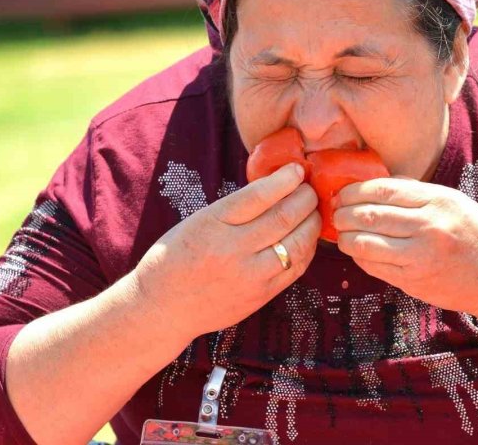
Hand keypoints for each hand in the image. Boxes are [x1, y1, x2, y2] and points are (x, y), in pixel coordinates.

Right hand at [133, 163, 320, 341]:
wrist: (162, 308)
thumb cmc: (176, 258)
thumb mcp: (197, 222)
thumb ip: (233, 209)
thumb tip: (275, 189)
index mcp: (213, 224)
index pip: (259, 196)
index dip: (285, 180)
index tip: (298, 170)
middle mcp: (233, 249)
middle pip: (284, 217)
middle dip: (305, 198)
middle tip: (311, 188)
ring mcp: (250, 275)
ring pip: (297, 243)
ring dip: (312, 223)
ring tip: (315, 211)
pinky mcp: (261, 295)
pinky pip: (295, 268)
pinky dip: (307, 249)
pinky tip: (308, 237)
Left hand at [332, 177, 477, 316]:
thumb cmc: (475, 234)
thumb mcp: (452, 201)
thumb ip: (416, 192)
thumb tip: (376, 184)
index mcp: (437, 200)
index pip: (382, 189)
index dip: (354, 190)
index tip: (343, 193)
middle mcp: (428, 226)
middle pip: (368, 215)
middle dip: (343, 213)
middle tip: (335, 212)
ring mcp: (419, 256)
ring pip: (365, 243)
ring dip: (345, 237)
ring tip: (341, 233)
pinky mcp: (413, 280)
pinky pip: (374, 266)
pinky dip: (359, 257)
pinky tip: (357, 251)